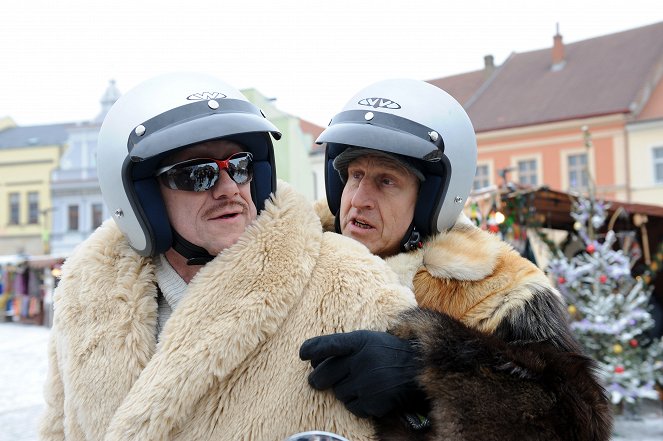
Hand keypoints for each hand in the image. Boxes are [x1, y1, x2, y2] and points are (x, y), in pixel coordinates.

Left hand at [299, 330, 425, 417]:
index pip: (327, 345)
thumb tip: (314, 362)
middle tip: (317, 381)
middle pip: (323, 375)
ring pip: (338, 393)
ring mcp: (368, 382)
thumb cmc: (389, 353)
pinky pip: (352, 407)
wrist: (421, 369)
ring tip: (358, 384)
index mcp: (360, 341)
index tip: (302, 354)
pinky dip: (356, 404)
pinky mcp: (374, 401)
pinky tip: (367, 395)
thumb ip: (345, 347)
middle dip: (318, 379)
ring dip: (343, 391)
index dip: (311, 349)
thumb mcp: (369, 339)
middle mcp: (362, 360)